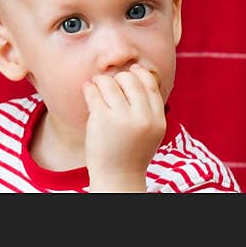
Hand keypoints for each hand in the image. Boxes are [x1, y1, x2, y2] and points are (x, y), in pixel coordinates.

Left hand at [82, 64, 165, 191]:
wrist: (118, 176)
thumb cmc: (132, 150)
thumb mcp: (151, 130)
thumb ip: (149, 107)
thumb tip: (138, 73)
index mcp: (157, 120)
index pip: (150, 84)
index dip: (140, 73)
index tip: (131, 70)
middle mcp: (142, 118)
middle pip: (130, 79)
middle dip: (118, 77)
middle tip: (109, 82)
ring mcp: (121, 118)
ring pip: (109, 82)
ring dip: (100, 80)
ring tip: (96, 85)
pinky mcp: (101, 120)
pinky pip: (93, 92)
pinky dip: (89, 88)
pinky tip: (88, 91)